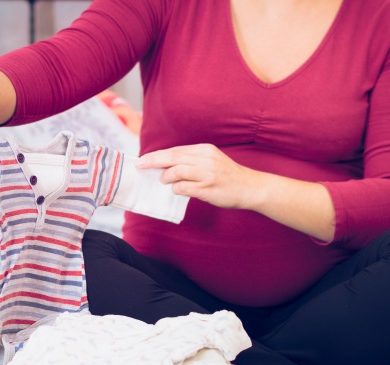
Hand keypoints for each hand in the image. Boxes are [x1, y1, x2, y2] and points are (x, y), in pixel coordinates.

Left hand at [136, 144, 260, 208]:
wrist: (250, 187)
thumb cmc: (227, 176)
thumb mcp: (211, 160)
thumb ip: (192, 161)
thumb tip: (167, 165)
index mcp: (204, 150)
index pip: (176, 150)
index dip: (158, 155)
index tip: (144, 159)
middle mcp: (205, 159)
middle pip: (173, 157)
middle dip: (154, 161)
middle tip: (140, 165)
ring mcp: (207, 174)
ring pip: (177, 171)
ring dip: (166, 176)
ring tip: (162, 180)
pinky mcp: (208, 188)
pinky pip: (185, 187)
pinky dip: (177, 189)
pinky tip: (176, 190)